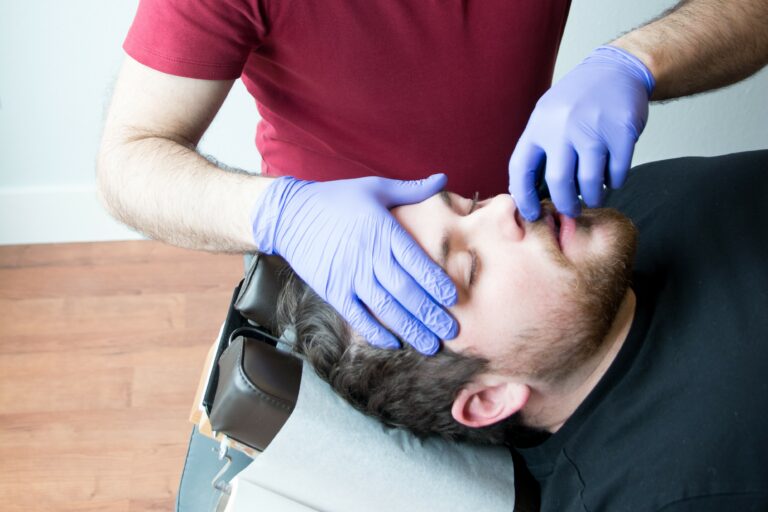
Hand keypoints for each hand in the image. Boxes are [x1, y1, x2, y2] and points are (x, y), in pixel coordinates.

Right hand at [250, 174, 458, 353]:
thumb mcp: (375, 187)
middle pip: (405, 290)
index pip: (416, 261)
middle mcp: (368, 255)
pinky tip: (393, 343)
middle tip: (451, 332)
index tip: (454, 299)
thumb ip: (411, 189)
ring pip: (385, 307)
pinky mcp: (332, 290)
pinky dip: (375, 331)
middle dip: (429, 313)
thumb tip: (443, 179)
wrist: (290, 214)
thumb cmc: (336, 198)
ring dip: (410, 328)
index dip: (436, 282)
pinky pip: (357, 316)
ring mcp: (349, 275)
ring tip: (430, 345)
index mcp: (383, 231)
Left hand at [508, 45, 654, 220]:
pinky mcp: (621, 132)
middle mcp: (563, 127)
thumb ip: (539, 150)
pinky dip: (614, 182)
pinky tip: (611, 176)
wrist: (617, 70)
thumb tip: (531, 194)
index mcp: (539, 125)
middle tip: (570, 210)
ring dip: (593, 197)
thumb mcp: (548, 117)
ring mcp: (594, 129)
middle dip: (565, 204)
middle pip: (558, 182)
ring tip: (594, 196)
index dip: (524, 198)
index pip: (521, 169)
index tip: (532, 214)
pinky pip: (616, 174)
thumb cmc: (578, 101)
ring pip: (590, 183)